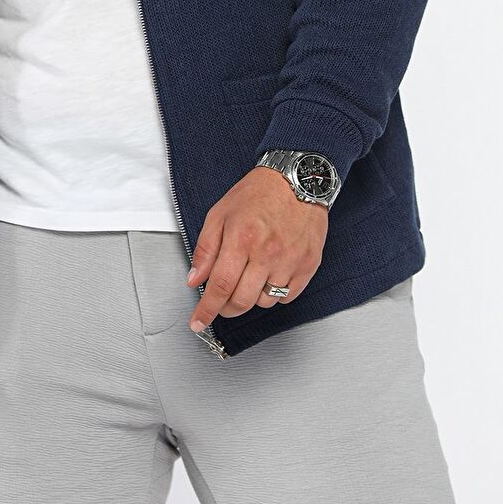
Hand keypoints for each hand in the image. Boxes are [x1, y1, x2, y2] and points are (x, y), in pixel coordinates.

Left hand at [185, 165, 328, 331]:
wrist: (297, 180)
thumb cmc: (258, 194)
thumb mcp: (220, 213)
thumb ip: (205, 249)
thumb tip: (194, 279)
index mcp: (241, 238)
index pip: (220, 286)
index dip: (207, 309)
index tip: (198, 322)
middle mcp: (267, 253)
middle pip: (241, 301)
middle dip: (225, 308)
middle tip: (220, 301)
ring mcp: (290, 261)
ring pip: (264, 302)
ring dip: (250, 297)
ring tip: (249, 274)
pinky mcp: (308, 265)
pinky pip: (287, 297)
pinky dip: (274, 293)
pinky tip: (269, 274)